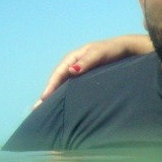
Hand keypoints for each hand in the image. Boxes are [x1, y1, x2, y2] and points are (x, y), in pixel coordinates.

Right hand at [35, 35, 151, 105]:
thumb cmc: (112, 51)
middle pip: (57, 81)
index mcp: (73, 58)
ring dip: (55, 97)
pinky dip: (65, 95)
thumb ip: (87, 62)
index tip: (44, 98)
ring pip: (63, 85)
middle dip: (48, 94)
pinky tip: (62, 105)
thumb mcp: (99, 54)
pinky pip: (71, 87)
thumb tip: (71, 70)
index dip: (51, 86)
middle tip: (37, 109)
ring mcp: (78, 72)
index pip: (58, 73)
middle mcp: (73, 65)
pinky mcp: (85, 78)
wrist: (125, 50)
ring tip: (46, 111)